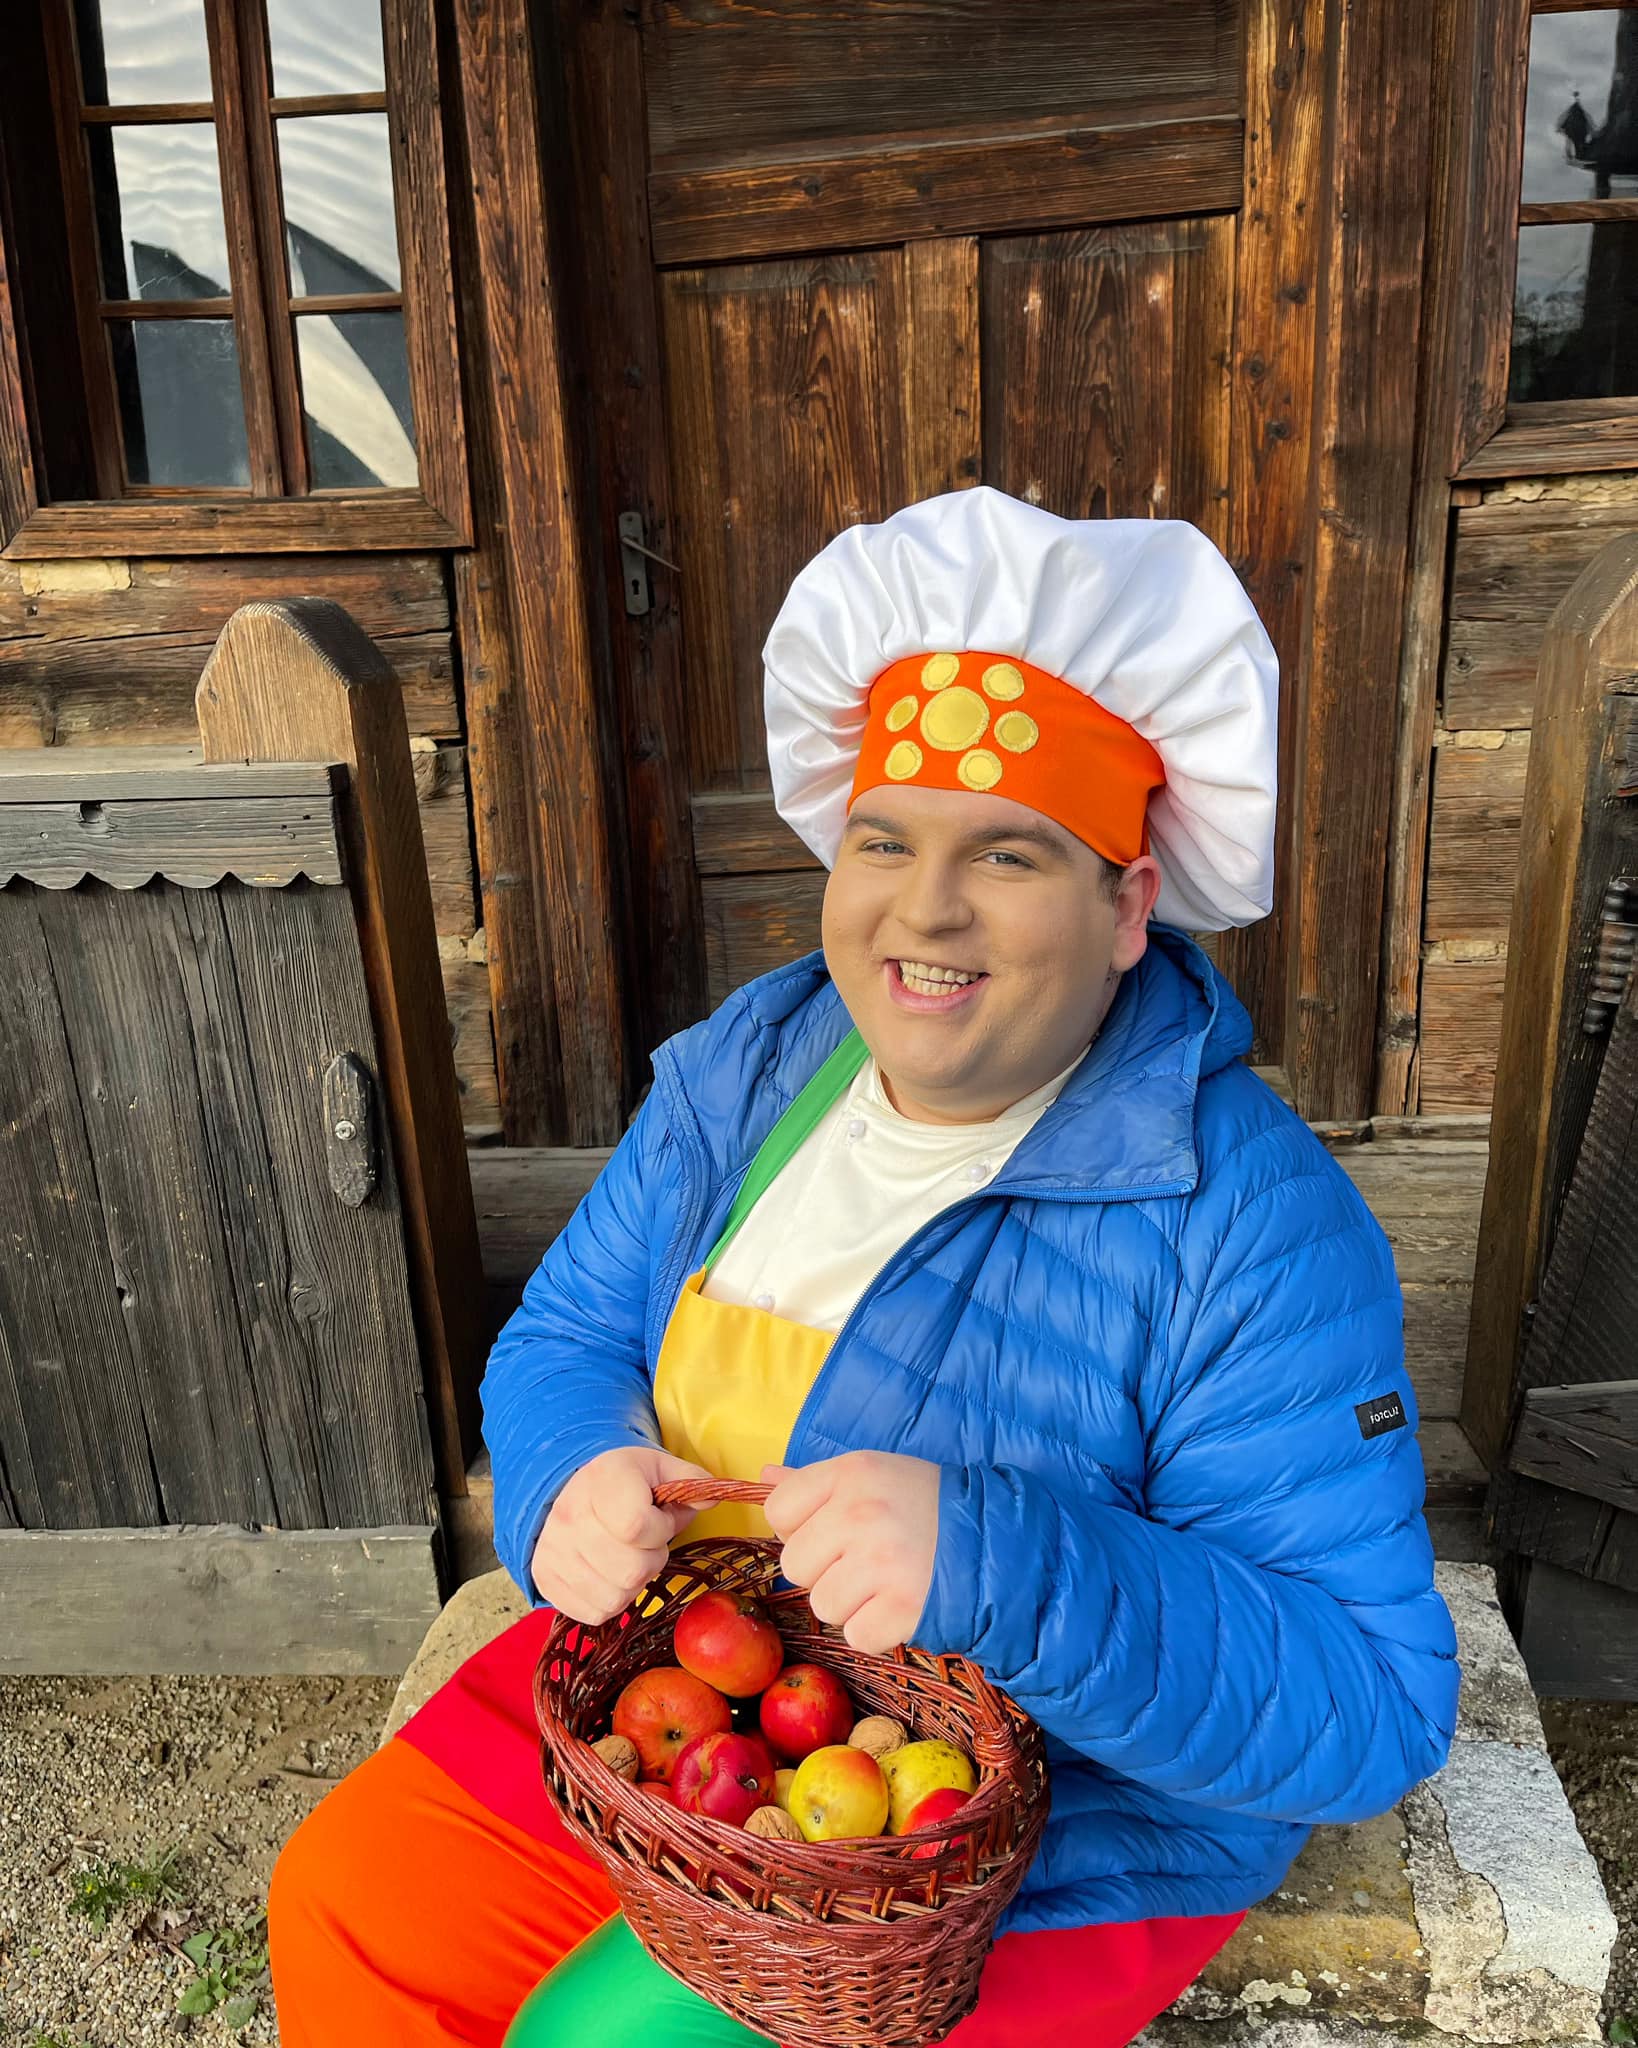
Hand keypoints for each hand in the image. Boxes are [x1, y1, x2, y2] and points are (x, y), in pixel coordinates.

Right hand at [531, 1444, 711, 1620]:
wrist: (574, 1489)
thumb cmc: (628, 1482)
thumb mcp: (661, 1468)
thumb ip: (692, 1481)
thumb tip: (710, 1499)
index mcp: (603, 1479)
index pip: (636, 1526)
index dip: (660, 1531)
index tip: (659, 1520)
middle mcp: (569, 1514)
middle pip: (630, 1570)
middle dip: (651, 1560)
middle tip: (645, 1543)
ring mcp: (552, 1550)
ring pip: (614, 1597)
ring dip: (632, 1584)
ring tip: (627, 1557)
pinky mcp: (544, 1578)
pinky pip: (593, 1612)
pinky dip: (611, 1601)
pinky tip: (609, 1574)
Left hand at [761, 1451, 940, 1656]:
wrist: (997, 1534)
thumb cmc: (923, 1504)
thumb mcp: (872, 1475)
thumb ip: (814, 1481)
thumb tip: (763, 1477)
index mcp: (850, 1473)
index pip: (779, 1511)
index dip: (800, 1528)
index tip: (831, 1531)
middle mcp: (861, 1514)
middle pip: (795, 1565)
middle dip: (824, 1570)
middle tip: (863, 1561)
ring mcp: (882, 1562)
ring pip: (823, 1606)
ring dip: (850, 1604)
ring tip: (884, 1582)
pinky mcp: (903, 1607)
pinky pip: (856, 1636)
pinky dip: (877, 1630)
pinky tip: (899, 1605)